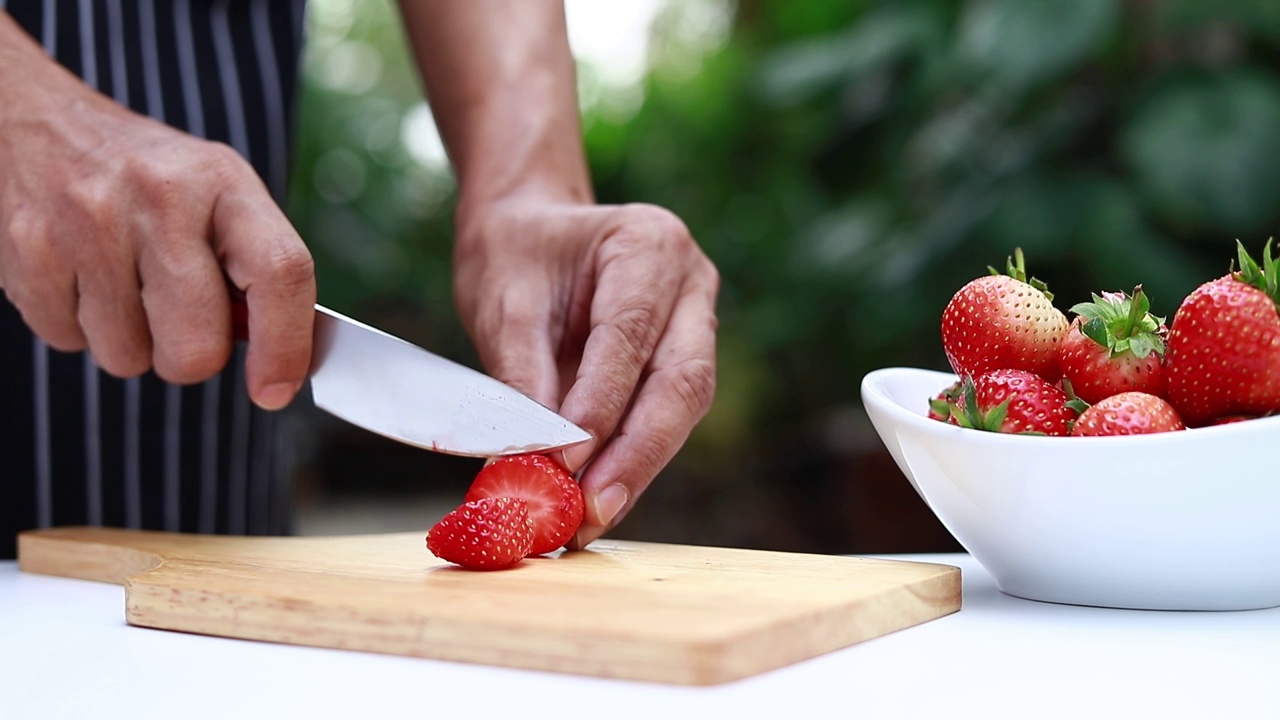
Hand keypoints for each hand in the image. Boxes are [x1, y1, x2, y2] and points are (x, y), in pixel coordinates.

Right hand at [0, 14, 313, 408]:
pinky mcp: (27, 247)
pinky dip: (77, 326)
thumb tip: (280, 363)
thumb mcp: (218, 196)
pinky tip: (81, 276)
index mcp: (224, 181)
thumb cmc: (150, 179)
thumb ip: (255, 270)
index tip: (276, 389)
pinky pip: (68, 342)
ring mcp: (88, 220)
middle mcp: (159, 196)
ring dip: (130, 341)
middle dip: (191, 356)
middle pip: (196, 346)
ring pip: (128, 357)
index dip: (286, 345)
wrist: (40, 121)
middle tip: (178, 320)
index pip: (279, 272)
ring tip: (122, 283)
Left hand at [452, 197, 719, 547]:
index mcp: (649, 243)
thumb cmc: (515, 253)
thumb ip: (523, 376)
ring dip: (636, 469)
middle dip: (636, 455)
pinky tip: (597, 501)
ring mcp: (696, 323)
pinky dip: (630, 462)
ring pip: (683, 408)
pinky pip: (665, 418)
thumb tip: (534, 461)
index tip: (565, 462)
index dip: (602, 404)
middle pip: (681, 381)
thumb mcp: (504, 303)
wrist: (528, 232)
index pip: (631, 334)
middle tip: (592, 511)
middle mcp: (690, 282)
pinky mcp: (682, 362)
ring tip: (589, 520)